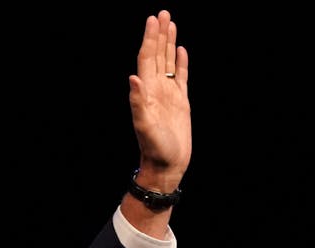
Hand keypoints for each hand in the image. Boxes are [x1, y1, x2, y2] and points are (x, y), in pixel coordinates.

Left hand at [128, 9, 190, 187]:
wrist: (167, 165)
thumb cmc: (155, 149)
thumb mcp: (145, 127)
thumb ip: (137, 103)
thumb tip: (133, 78)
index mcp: (147, 91)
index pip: (147, 58)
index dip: (149, 38)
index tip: (153, 20)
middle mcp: (156, 89)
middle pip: (157, 55)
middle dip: (159, 34)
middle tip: (162, 12)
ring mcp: (168, 95)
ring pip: (168, 62)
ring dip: (169, 43)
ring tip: (170, 23)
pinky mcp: (180, 103)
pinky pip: (180, 77)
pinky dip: (180, 62)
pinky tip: (181, 50)